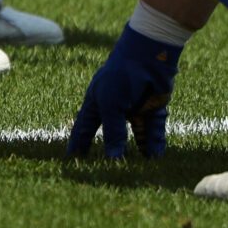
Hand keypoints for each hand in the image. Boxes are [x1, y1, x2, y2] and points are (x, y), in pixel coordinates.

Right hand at [66, 24, 181, 158]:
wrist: (149, 55)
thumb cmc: (120, 77)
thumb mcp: (111, 105)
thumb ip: (112, 132)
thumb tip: (113, 159)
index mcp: (97, 103)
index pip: (84, 128)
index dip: (79, 143)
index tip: (72, 159)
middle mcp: (116, 108)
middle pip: (111, 135)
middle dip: (109, 151)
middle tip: (105, 172)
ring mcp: (135, 109)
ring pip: (135, 135)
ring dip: (136, 151)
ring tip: (136, 170)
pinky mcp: (154, 109)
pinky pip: (154, 131)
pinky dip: (155, 144)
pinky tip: (154, 158)